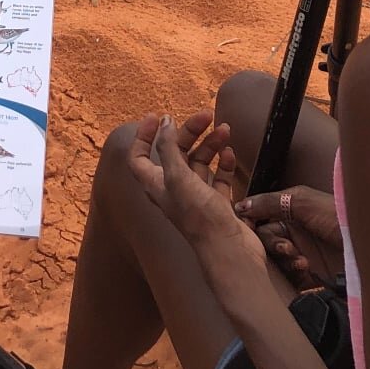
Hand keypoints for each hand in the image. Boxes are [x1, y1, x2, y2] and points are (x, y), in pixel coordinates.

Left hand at [129, 112, 271, 301]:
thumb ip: (168, 148)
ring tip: (225, 130)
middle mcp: (174, 191)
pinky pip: (218, 177)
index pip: (139, 157)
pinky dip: (223, 163)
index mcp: (157, 186)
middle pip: (176, 153)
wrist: (230, 252)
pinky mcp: (217, 204)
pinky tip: (229, 154)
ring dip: (211, 144)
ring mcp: (197, 198)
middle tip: (207, 115)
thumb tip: (164, 120)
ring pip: (200, 162)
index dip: (143, 136)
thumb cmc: (200, 219)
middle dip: (190, 132)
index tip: (157, 116)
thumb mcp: (178, 177)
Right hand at [237, 186, 343, 290]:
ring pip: (276, 258)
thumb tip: (240, 205)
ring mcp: (301, 251)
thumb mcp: (303, 201)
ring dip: (284, 259)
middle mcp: (293, 229)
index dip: (252, 224)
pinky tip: (306, 271)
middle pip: (266, 239)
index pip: (261, 216)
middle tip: (287, 249)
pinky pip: (288, 276)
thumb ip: (270, 202)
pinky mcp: (309, 273)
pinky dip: (293, 274)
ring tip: (301, 262)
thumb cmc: (337, 216)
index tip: (247, 231)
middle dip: (272, 244)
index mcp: (290, 208)